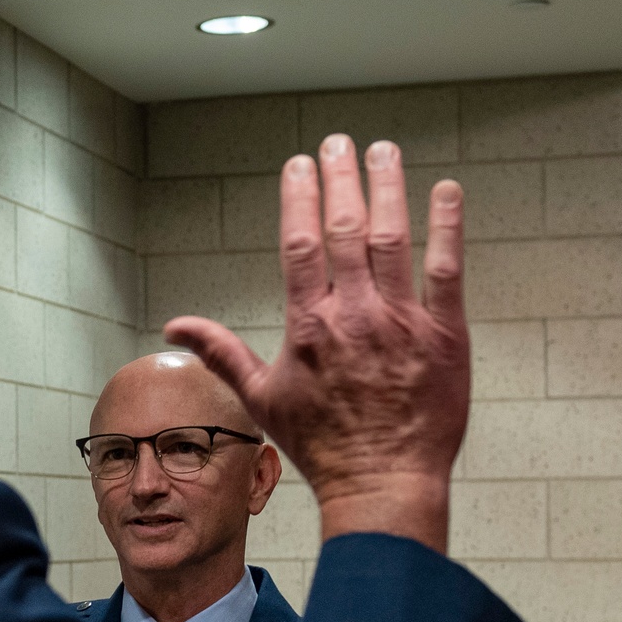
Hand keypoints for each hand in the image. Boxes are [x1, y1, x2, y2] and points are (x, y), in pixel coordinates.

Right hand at [163, 135, 467, 553]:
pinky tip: (446, 191)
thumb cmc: (321, 445)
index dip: (300, 196)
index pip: (299, 243)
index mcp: (308, 325)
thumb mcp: (261, 398)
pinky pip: (447, 270)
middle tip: (340, 141)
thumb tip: (174, 328)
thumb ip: (221, 352)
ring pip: (395, 237)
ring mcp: (402, 321)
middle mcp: (354, 314)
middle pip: (345, 228)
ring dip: (388, 187)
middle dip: (342, 177)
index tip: (301, 163)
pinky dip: (447, 226)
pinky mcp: (445, 335)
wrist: (382, 481)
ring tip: (384, 150)